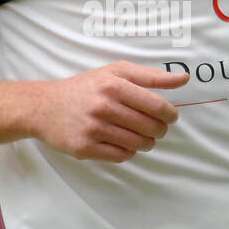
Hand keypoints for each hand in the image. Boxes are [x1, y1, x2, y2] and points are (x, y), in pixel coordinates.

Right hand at [29, 61, 189, 162]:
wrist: (44, 107)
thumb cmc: (85, 87)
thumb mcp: (115, 72)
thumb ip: (151, 76)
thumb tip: (183, 78)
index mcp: (114, 84)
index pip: (157, 105)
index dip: (170, 114)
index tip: (170, 117)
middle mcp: (103, 106)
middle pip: (150, 127)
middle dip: (159, 130)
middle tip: (154, 128)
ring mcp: (93, 128)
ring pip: (138, 144)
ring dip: (145, 143)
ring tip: (141, 136)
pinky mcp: (84, 147)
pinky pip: (121, 156)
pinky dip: (128, 152)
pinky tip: (123, 143)